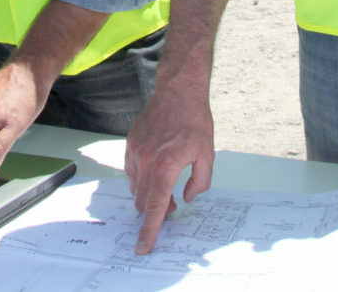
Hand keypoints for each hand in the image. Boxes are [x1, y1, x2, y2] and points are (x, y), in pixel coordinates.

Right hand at [125, 82, 214, 254]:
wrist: (178, 91)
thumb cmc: (194, 120)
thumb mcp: (207, 155)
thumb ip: (199, 182)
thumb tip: (187, 197)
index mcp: (165, 167)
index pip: (155, 208)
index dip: (149, 231)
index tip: (143, 246)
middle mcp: (146, 161)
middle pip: (143, 202)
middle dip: (154, 213)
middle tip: (172, 208)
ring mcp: (135, 151)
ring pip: (135, 188)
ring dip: (148, 195)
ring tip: (166, 186)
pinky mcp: (130, 143)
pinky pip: (131, 171)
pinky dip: (141, 178)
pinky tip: (155, 170)